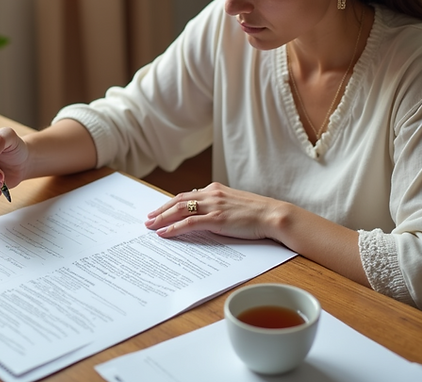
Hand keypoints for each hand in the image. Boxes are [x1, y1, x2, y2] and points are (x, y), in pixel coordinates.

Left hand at [144, 183, 285, 240]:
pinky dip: (174, 228)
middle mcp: (211, 194)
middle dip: (161, 210)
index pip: (186, 195)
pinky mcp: (216, 218)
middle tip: (148, 219)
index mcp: (215, 189)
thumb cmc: (258, 213)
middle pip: (178, 200)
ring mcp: (213, 205)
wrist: (273, 214)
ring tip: (150, 226)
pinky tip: (164, 234)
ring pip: (180, 210)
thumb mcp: (234, 204)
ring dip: (162, 218)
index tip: (159, 210)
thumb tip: (204, 212)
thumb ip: (219, 205)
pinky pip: (189, 223)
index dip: (170, 203)